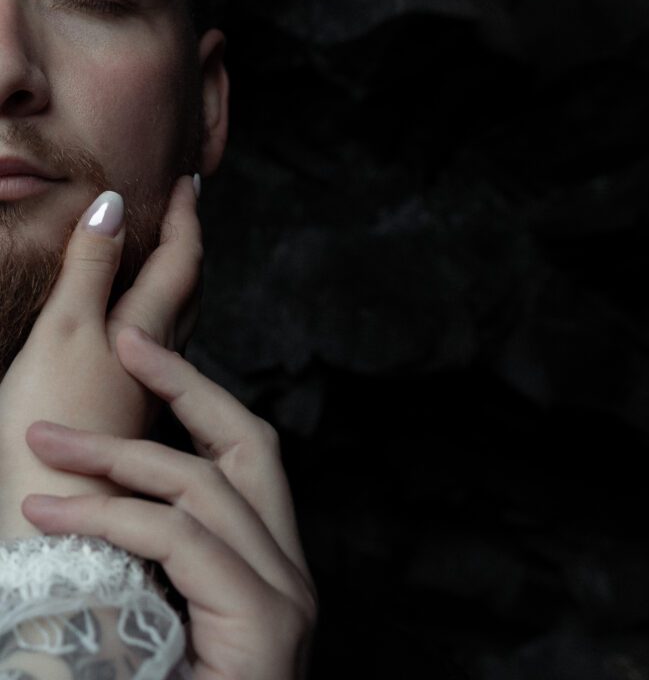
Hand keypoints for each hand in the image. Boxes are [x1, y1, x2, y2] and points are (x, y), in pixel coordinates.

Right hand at [0, 175, 201, 535]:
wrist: (55, 524)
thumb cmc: (55, 420)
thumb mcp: (66, 330)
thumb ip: (91, 268)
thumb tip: (115, 202)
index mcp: (147, 329)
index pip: (182, 260)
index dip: (187, 216)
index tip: (191, 179)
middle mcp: (158, 359)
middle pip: (187, 290)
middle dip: (189, 245)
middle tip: (188, 207)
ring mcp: (145, 391)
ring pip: (175, 323)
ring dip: (176, 281)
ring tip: (169, 256)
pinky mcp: (128, 417)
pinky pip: (155, 351)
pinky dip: (154, 319)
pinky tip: (138, 334)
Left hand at [22, 327, 317, 679]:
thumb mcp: (158, 621)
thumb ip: (142, 563)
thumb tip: (81, 496)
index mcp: (265, 565)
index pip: (242, 455)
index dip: (196, 391)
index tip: (142, 345)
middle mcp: (289, 571)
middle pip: (248, 444)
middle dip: (185, 385)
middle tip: (121, 339)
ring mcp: (285, 598)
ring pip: (202, 487)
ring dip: (116, 457)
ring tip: (42, 447)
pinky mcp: (267, 626)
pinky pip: (183, 542)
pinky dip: (114, 516)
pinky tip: (53, 511)